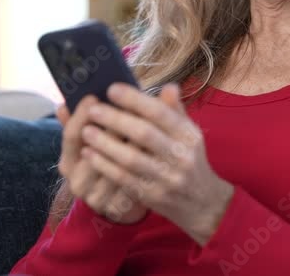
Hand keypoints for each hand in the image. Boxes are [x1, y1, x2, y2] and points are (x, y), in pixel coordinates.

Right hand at [56, 96, 148, 224]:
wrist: (122, 200)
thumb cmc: (109, 157)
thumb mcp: (95, 138)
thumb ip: (85, 120)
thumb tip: (62, 104)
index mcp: (68, 161)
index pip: (71, 135)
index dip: (80, 115)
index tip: (94, 95)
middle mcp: (76, 181)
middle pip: (93, 150)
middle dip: (112, 127)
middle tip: (129, 106)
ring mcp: (94, 197)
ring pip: (114, 166)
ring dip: (131, 146)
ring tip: (148, 126)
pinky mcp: (114, 208)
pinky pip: (129, 183)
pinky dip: (142, 167)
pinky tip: (155, 152)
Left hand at [79, 83, 234, 245]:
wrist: (202, 203)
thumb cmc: (188, 159)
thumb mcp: (188, 134)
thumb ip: (175, 111)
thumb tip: (169, 86)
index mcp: (189, 135)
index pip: (161, 113)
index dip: (135, 100)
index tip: (112, 89)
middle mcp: (180, 156)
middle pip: (144, 134)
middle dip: (115, 120)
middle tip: (93, 109)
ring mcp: (167, 179)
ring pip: (131, 159)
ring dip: (105, 144)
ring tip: (86, 130)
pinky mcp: (152, 196)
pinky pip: (123, 179)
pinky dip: (104, 165)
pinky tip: (89, 153)